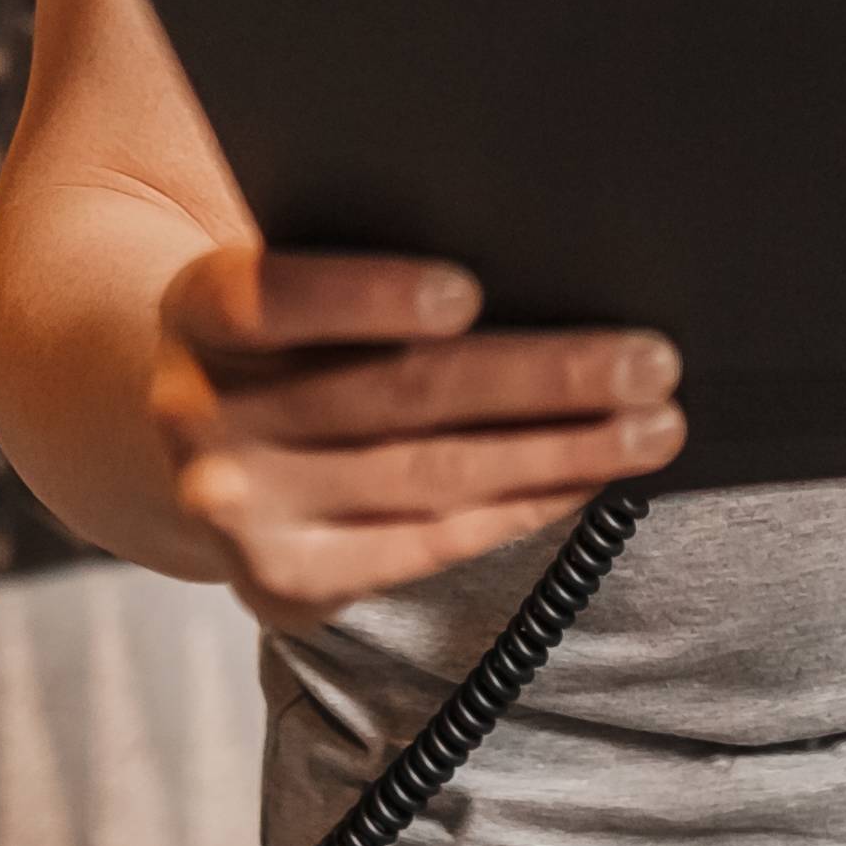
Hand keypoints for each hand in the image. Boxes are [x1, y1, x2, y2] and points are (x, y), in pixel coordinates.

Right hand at [147, 247, 680, 634]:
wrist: (194, 440)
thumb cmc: (288, 334)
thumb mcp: (291, 281)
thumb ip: (361, 264)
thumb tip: (530, 260)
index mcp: (202, 312)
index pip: (280, 295)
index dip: (374, 297)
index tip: (467, 292)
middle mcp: (203, 417)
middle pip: (395, 394)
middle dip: (541, 378)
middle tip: (648, 361)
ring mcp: (241, 512)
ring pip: (432, 476)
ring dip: (561, 451)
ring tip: (651, 424)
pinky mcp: (287, 585)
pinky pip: (431, 542)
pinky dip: (523, 507)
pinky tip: (586, 477)